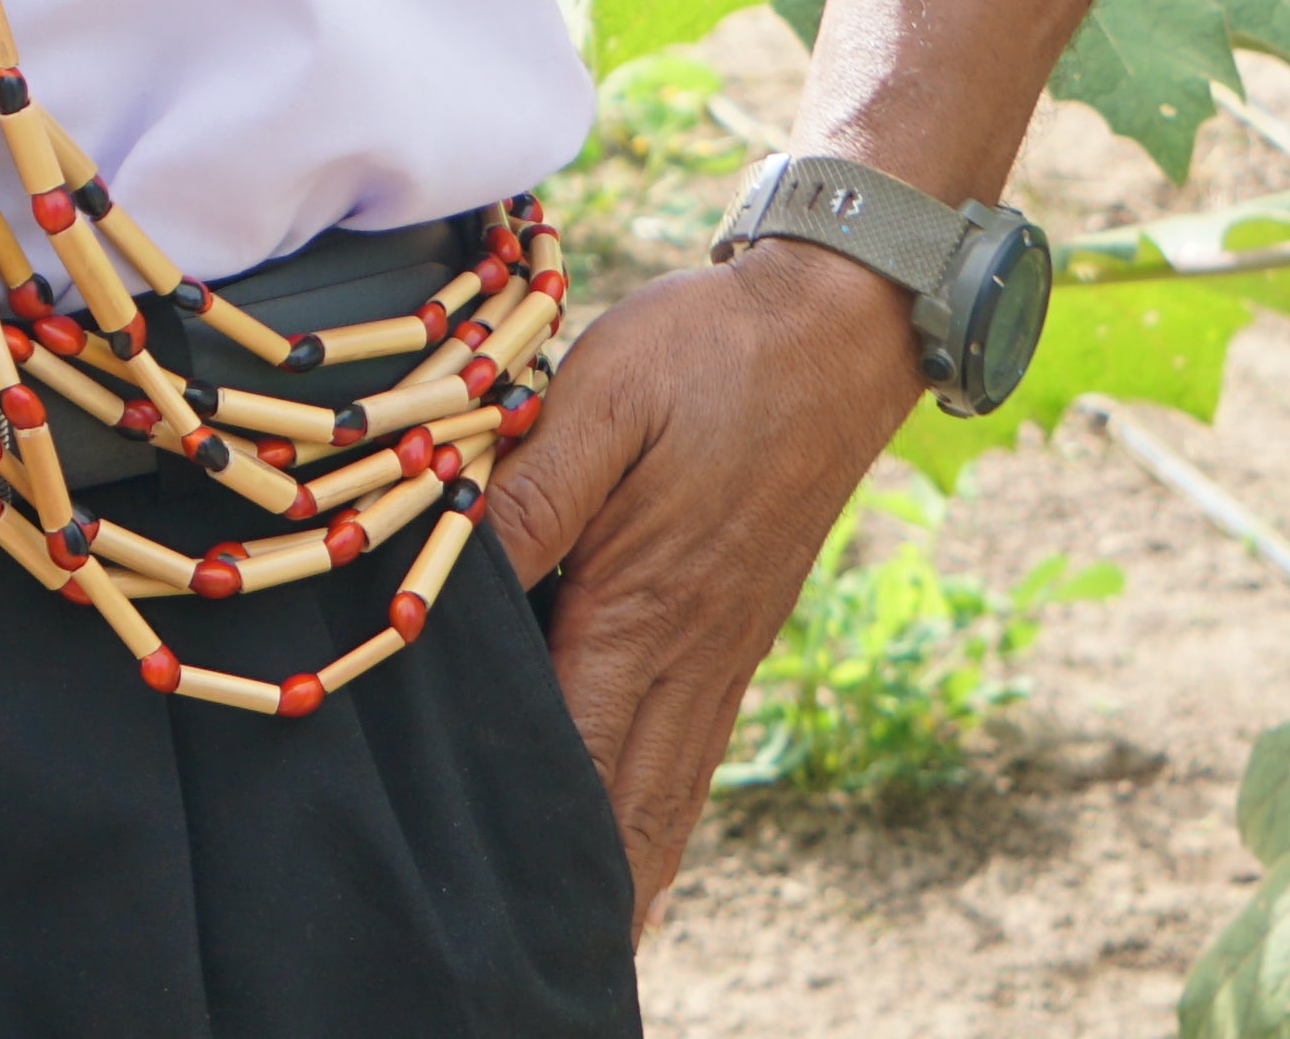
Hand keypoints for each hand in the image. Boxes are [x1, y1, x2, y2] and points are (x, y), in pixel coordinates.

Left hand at [480, 236, 925, 939]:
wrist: (838, 327)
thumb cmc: (706, 354)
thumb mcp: (601, 402)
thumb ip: (527, 497)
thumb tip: (452, 587)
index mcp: (642, 610)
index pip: (568, 749)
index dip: (523, 827)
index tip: (481, 897)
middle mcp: (687, 656)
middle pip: (623, 805)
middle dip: (577, 890)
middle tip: (526, 963)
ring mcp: (721, 653)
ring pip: (665, 796)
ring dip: (626, 876)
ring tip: (585, 952)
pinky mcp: (735, 634)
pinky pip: (691, 756)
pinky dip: (659, 821)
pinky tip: (637, 851)